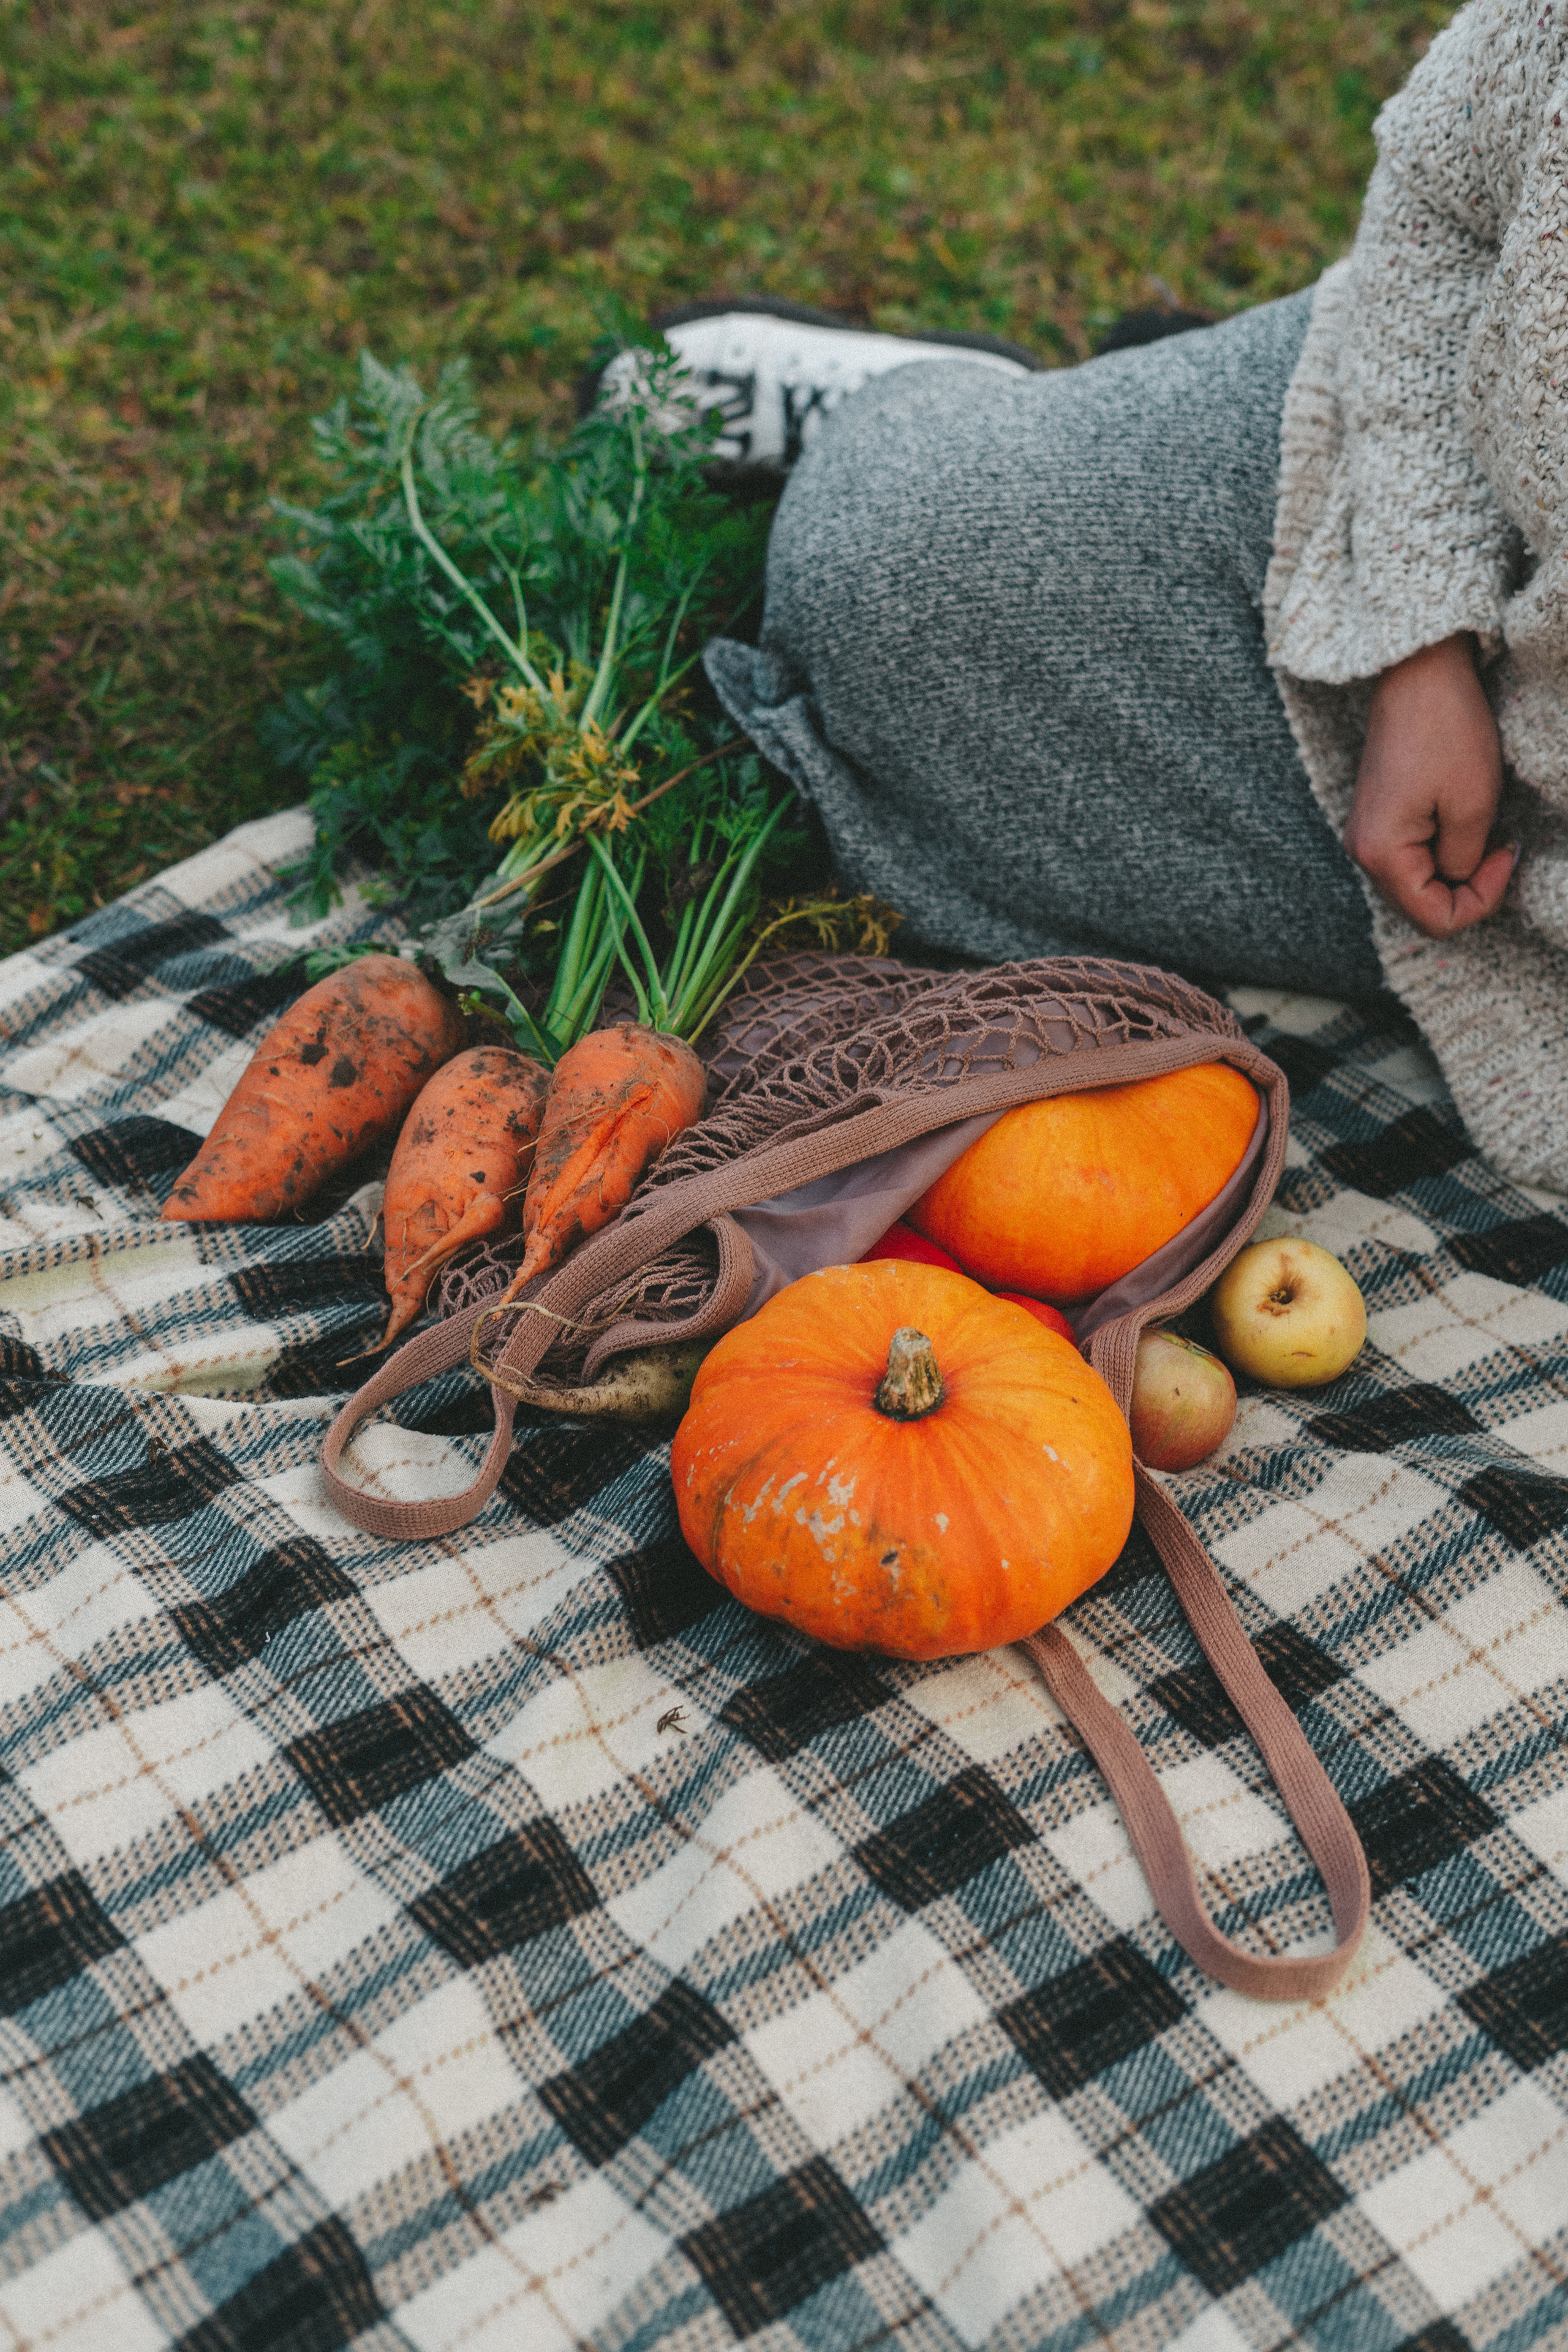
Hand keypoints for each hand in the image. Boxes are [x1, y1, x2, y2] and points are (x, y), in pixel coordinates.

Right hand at [1343, 634, 1514, 937]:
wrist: (1418, 672)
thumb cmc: (1446, 730)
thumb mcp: (1474, 804)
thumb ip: (1466, 861)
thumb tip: (1461, 879)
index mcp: (1380, 854)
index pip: (1435, 919)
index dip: (1482, 900)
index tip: (1507, 853)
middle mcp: (1362, 852)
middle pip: (1421, 906)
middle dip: (1469, 888)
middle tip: (1502, 847)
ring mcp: (1366, 834)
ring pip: (1418, 884)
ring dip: (1456, 869)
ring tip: (1485, 832)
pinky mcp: (1377, 817)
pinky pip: (1410, 857)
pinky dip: (1442, 852)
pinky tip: (1462, 821)